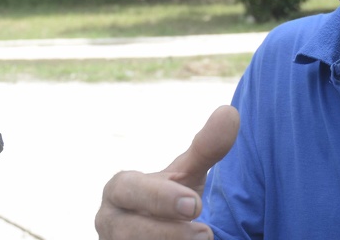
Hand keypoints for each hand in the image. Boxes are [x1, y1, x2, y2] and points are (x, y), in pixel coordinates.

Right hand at [95, 105, 239, 239]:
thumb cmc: (169, 197)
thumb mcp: (186, 174)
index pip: (128, 189)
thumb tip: (230, 112)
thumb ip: (206, 148)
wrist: (157, 231)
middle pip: (126, 231)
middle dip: (167, 232)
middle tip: (204, 232)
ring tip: (202, 238)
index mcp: (119, 189)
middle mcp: (109, 221)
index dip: (160, 197)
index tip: (195, 205)